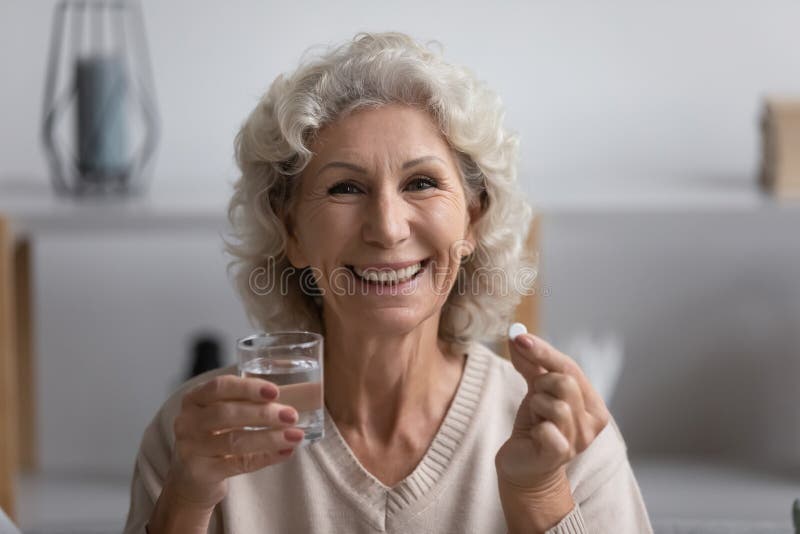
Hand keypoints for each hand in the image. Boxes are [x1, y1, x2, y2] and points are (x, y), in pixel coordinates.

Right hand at [166, 375, 305, 510]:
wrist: (191, 479)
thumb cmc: (215, 438)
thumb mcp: (223, 415)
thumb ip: (249, 403)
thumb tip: (299, 396)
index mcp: (194, 399)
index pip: (220, 387)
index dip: (248, 388)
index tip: (275, 391)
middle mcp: (187, 422)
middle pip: (227, 413)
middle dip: (263, 413)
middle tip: (291, 415)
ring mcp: (191, 449)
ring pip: (234, 441)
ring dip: (269, 437)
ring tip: (295, 436)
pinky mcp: (200, 473)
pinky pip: (237, 464)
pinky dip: (264, 457)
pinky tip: (284, 452)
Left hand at [496, 333, 609, 490]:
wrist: (524, 467)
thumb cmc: (535, 427)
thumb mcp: (535, 391)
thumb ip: (531, 364)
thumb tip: (517, 335)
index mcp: (592, 403)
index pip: (571, 367)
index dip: (544, 351)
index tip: (519, 337)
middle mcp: (593, 422)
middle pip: (565, 382)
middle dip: (541, 385)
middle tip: (535, 400)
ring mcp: (580, 440)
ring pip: (554, 403)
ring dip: (536, 407)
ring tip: (536, 420)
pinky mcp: (561, 454)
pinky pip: (546, 428)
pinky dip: (535, 428)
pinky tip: (535, 436)